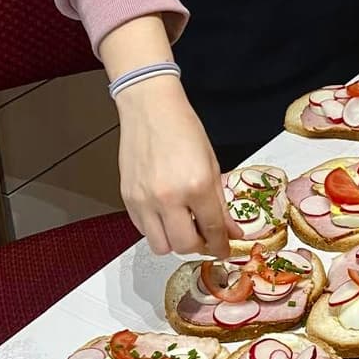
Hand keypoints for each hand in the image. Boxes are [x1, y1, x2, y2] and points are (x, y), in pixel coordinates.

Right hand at [116, 77, 231, 257]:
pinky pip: (143, 230)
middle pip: (185, 246)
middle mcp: (168, 198)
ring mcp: (145, 200)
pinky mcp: (128, 200)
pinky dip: (157, 230)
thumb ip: (220, 203)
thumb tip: (231, 231)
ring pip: (160, 245)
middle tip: (205, 238)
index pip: (212, 230)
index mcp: (196, 186)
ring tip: (183, 226)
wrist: (151, 109)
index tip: (224, 249)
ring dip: (175, 242)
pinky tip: (166, 214)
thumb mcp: (212, 165)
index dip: (221, 245)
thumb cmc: (183, 129)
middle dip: (199, 247)